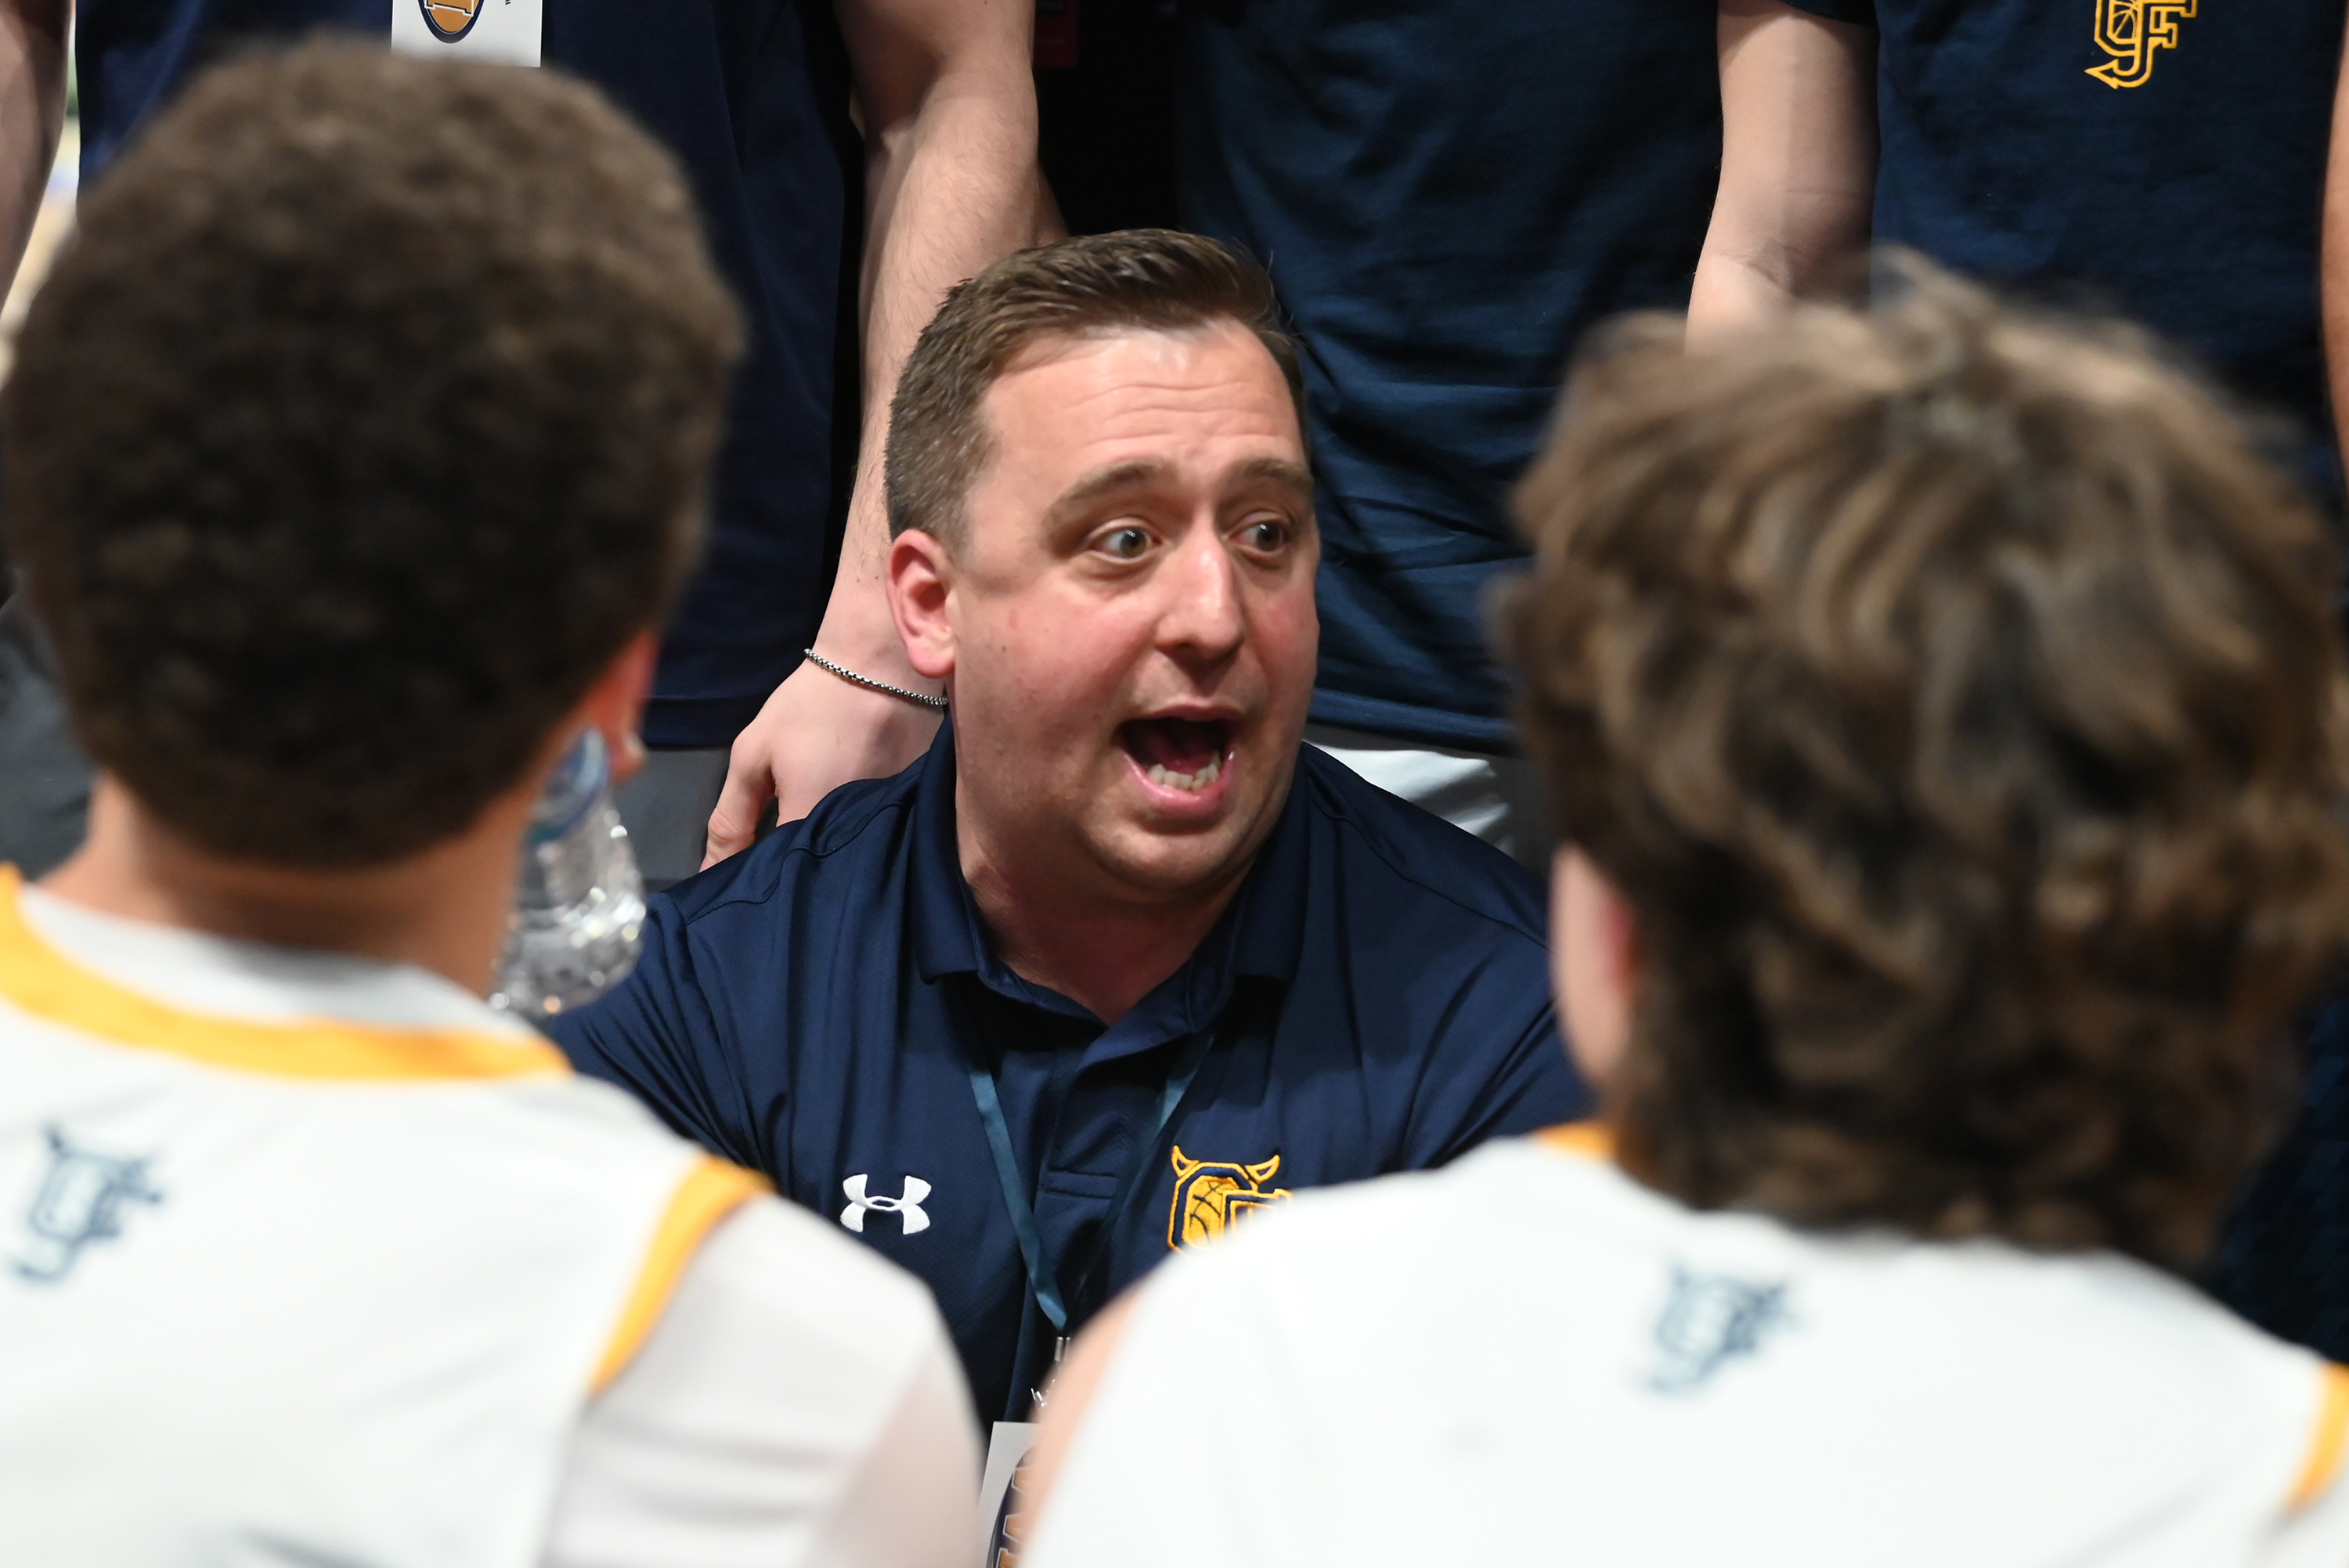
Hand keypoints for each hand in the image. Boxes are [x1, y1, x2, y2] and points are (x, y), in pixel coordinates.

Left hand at [702, 655, 941, 867]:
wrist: (882, 665)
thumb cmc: (812, 705)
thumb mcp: (755, 755)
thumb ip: (732, 819)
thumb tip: (712, 874)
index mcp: (808, 823)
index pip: (776, 880)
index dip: (759, 881)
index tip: (748, 872)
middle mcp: (855, 836)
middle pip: (818, 876)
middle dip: (796, 870)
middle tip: (786, 839)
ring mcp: (889, 823)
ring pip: (849, 859)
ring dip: (831, 852)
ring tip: (823, 823)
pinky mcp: (916, 812)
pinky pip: (880, 838)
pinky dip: (863, 832)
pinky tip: (856, 809)